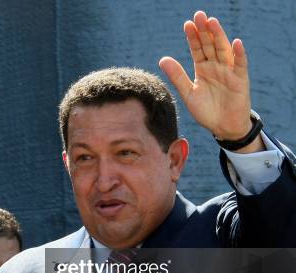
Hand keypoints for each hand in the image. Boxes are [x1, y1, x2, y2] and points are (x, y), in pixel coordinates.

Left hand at [159, 11, 252, 140]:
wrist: (222, 127)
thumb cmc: (206, 110)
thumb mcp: (188, 93)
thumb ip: (177, 76)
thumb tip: (162, 59)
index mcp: (203, 68)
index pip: (197, 48)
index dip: (193, 37)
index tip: (187, 24)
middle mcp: (216, 66)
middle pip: (210, 45)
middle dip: (204, 30)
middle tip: (199, 15)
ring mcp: (229, 71)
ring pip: (223, 50)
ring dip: (219, 36)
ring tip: (212, 22)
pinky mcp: (240, 80)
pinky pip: (240, 65)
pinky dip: (239, 54)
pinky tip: (236, 43)